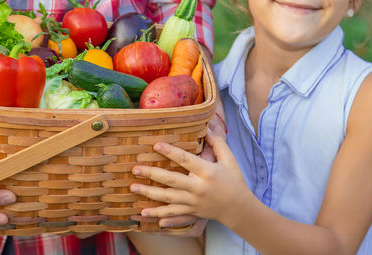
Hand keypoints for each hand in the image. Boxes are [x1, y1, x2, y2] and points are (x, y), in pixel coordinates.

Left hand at [145, 114, 223, 236]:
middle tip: (135, 168)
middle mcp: (198, 188)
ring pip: (167, 198)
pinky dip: (158, 214)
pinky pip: (172, 214)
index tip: (156, 145)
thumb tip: (208, 127)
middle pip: (171, 180)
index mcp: (207, 172)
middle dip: (152, 174)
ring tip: (133, 187)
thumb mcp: (230, 160)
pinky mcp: (191, 213)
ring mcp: (193, 202)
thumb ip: (218, 144)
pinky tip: (143, 213)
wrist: (238, 208)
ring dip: (148, 193)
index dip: (170, 152)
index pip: (186, 160)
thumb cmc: (234, 181)